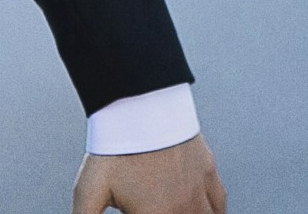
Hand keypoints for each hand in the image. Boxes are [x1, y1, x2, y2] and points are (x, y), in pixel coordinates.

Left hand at [73, 136, 225, 213]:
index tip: (134, 210)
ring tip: (178, 212)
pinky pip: (219, 204)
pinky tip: (203, 212)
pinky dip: (214, 212)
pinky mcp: (208, 171)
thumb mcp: (88, 192)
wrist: (141, 104)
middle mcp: (182, 208)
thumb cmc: (114, 148)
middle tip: (153, 208)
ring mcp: (198, 190)